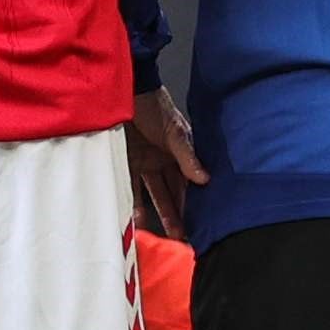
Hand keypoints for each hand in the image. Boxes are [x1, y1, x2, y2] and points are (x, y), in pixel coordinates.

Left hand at [126, 84, 203, 233]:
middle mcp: (164, 160)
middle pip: (173, 193)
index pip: (190, 183)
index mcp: (180, 152)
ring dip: (160, 215)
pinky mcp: (125, 162)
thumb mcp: (174, 131)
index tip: (203, 223)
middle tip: (185, 239)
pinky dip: (135, 203)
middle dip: (179, 215)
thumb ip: (187, 157)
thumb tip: (204, 179)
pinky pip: (131, 187)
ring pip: (155, 195)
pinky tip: (139, 221)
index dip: (196, 202)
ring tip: (166, 238)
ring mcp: (145, 162)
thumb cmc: (155, 106)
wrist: (126, 90)